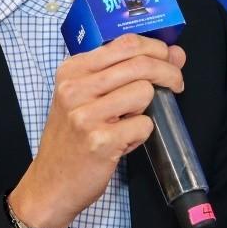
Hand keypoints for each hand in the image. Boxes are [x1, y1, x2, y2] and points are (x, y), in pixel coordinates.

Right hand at [9, 34, 186, 227]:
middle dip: (169, 72)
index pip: (125, 43)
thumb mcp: (88, 97)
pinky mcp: (100, 141)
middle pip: (140, 63)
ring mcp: (86, 115)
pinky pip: (144, 125)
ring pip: (144, 92)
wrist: (50, 184)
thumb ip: (128, 70)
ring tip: (131, 120)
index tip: (170, 60)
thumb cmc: (72, 138)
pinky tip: (124, 141)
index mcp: (72, 70)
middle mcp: (75, 88)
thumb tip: (176, 52)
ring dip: (148, 107)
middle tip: (176, 84)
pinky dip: (141, 133)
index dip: (157, 48)